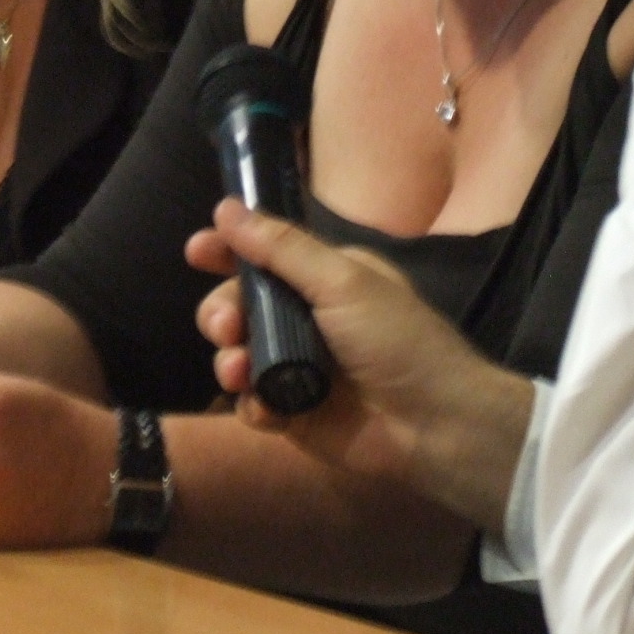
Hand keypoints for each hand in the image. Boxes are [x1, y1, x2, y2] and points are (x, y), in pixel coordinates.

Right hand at [187, 199, 530, 533]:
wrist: (436, 426)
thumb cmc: (398, 341)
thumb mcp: (343, 282)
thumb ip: (281, 248)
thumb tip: (226, 206)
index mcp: (323, 278)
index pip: (262, 256)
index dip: (226, 251)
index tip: (197, 252)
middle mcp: (305, 318)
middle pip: (237, 305)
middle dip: (220, 314)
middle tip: (226, 329)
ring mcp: (296, 366)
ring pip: (236, 354)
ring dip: (230, 360)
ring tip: (240, 371)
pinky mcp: (292, 412)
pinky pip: (252, 402)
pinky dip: (252, 403)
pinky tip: (267, 408)